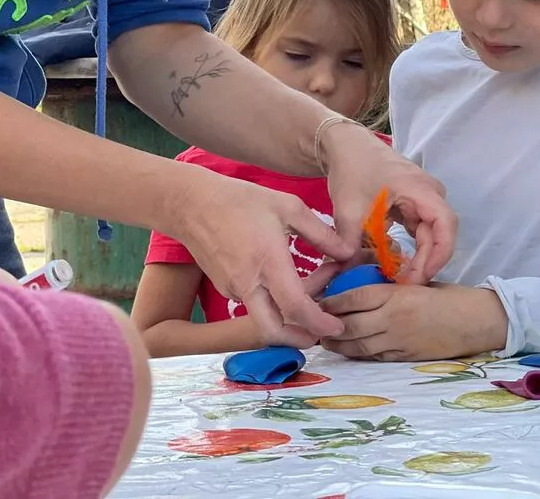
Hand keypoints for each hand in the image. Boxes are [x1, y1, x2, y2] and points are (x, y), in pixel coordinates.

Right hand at [168, 162, 348, 346]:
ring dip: (291, 313)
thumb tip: (348, 253)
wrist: (191, 203)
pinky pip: (255, 304)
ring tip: (316, 283)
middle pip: (273, 331)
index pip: (295, 307)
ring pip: (265, 317)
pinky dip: (275, 301)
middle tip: (324, 332)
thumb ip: (321, 234)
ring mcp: (232, 289)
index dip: (319, 323)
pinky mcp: (225, 288)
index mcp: (267, 262)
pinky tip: (291, 279)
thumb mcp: (289, 207)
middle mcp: (247, 283)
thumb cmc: (242, 200)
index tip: (337, 327)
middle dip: (300, 339)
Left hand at [319, 283, 508, 361]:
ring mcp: (398, 341)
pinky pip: (374, 357)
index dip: (333, 302)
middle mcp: (393, 319)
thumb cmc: (450, 297)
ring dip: (339, 346)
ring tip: (326, 342)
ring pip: (359, 346)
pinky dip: (359, 354)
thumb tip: (363, 290)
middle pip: (350, 326)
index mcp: (397, 295)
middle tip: (314, 326)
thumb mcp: (418, 284)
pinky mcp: (405, 357)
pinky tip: (351, 351)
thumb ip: (392, 289)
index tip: (318, 302)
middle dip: (329, 328)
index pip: (355, 298)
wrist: (477, 321)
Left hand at [322, 123, 456, 284]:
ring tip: (402, 280)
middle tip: (405, 286)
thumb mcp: (347, 210)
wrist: (346, 146)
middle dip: (426, 262)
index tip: (419, 278)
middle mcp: (429, 194)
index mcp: (421, 190)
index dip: (438, 255)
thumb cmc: (352, 170)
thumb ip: (349, 244)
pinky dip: (412, 248)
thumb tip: (346, 276)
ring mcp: (423, 199)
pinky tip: (397, 264)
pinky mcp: (413, 204)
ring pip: (430, 234)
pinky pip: (420, 230)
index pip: (445, 226)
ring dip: (420, 257)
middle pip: (439, 234)